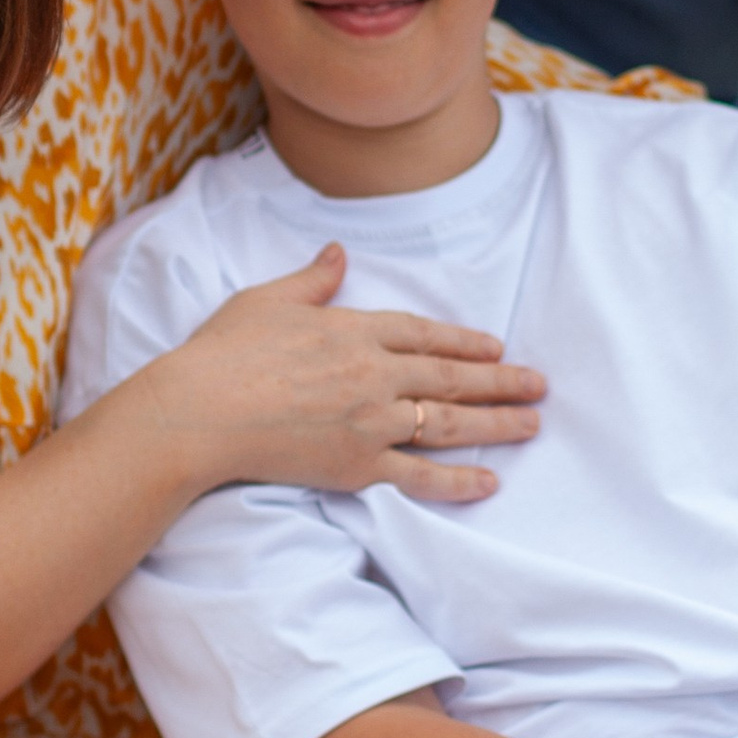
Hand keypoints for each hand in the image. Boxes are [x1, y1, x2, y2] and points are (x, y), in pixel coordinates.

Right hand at [146, 245, 545, 507]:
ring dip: (496, 424)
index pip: (424, 335)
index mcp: (354, 330)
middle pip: (451, 378)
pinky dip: (457, 481)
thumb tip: (338, 255)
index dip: (463, 341)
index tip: (496, 346)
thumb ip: (312, 281)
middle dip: (501, 381)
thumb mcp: (268, 300)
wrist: (199, 412)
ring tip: (532, 424)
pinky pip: (419, 477)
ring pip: (448, 424)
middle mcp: (374, 374)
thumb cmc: (224, 353)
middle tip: (539, 384)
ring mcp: (371, 422)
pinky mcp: (357, 466)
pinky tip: (489, 482)